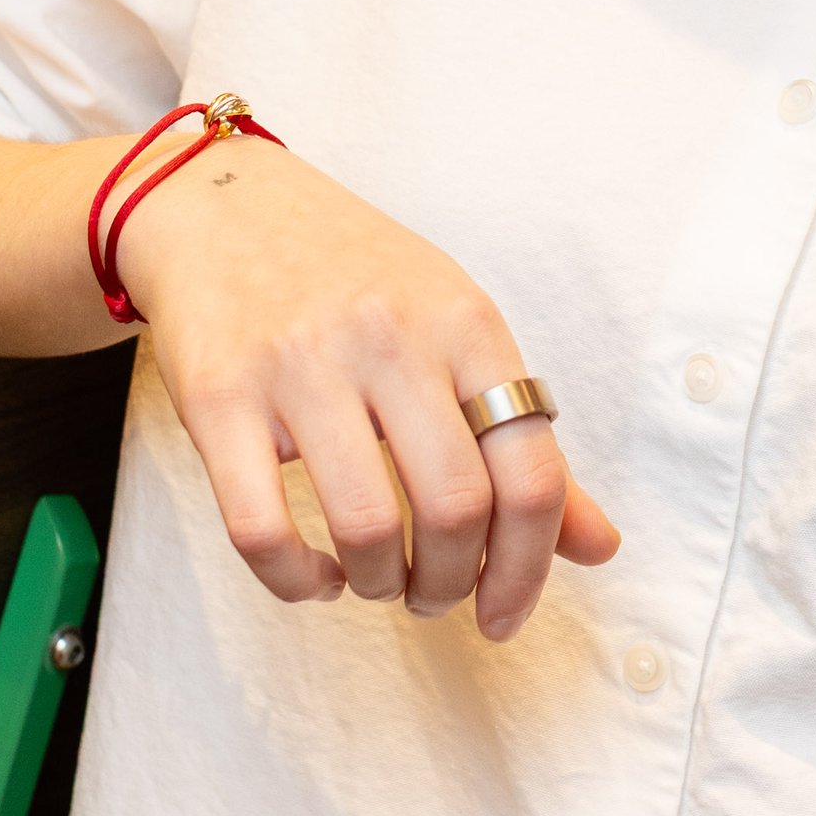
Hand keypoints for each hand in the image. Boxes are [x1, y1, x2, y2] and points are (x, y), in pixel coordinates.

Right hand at [112, 128, 619, 633]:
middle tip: (436, 596)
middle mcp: (388, 337)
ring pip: (364, 526)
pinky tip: (316, 574)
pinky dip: (297, 582)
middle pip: (454, 508)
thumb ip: (523, 439)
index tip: (506, 610)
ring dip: (382, 585)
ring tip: (379, 580)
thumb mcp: (456, 329)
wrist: (225, 205)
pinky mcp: (216, 398)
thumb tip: (599, 548)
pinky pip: (261, 530)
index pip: (532, 471)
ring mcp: (298, 366)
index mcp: (465, 322)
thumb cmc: (356, 278)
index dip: (529, 566)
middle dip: (451, 584)